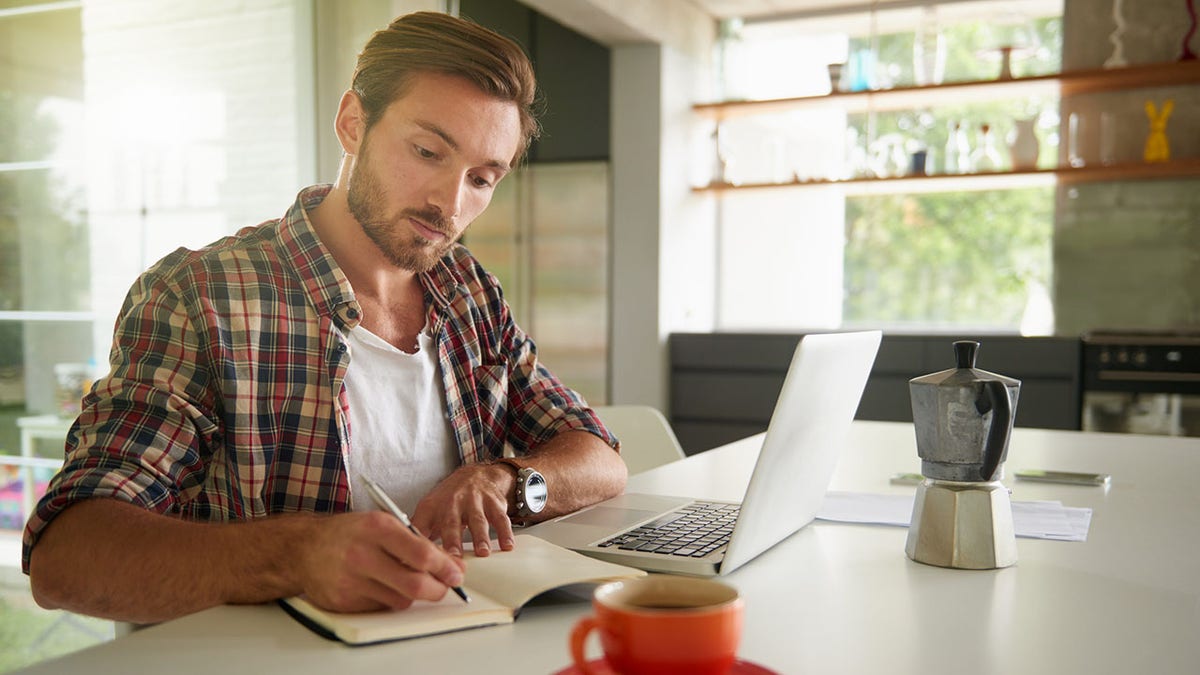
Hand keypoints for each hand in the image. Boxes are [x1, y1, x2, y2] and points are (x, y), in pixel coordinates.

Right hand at [297, 511, 465, 612]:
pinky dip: (388, 599)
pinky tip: (378, 584)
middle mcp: (363, 554)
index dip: (445, 568)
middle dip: (438, 589)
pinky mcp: (344, 601)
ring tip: (402, 578)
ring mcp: (351, 580)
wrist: (303, 548)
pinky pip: (382, 607)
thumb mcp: (384, 525)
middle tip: (444, 587)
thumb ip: (419, 543)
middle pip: (415, 584)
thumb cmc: (350, 533)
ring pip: (401, 600)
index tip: (457, 574)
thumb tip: (453, 566)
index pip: (421, 554)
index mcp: (377, 528)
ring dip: (412, 594)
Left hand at [410, 463, 515, 557]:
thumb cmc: (449, 500)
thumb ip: (418, 532)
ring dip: (480, 536)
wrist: (475, 475)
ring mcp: (474, 501)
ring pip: (478, 520)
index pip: (423, 525)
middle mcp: (453, 502)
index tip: (421, 561)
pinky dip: (505, 532)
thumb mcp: (428, 511)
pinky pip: (500, 518)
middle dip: (452, 540)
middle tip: (453, 558)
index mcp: (432, 507)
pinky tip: (507, 545)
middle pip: (451, 522)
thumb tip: (400, 557)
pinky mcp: (493, 502)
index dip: (421, 543)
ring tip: (482, 552)